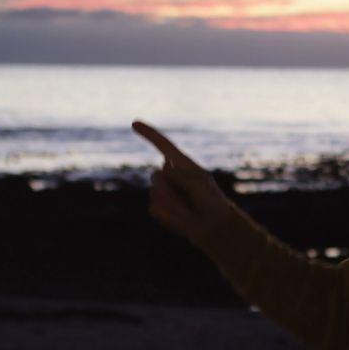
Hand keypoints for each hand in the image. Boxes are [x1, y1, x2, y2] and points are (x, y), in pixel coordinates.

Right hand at [132, 120, 236, 243]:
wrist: (213, 226)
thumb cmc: (211, 202)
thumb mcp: (200, 184)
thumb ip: (181, 175)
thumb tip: (162, 167)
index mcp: (181, 164)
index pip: (163, 145)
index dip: (149, 134)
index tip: (134, 123)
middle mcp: (169, 175)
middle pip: (156, 176)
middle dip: (171, 190)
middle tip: (191, 199)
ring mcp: (162, 191)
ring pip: (156, 194)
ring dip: (174, 204)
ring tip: (189, 210)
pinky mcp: (158, 207)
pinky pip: (156, 209)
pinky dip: (170, 215)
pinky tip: (183, 217)